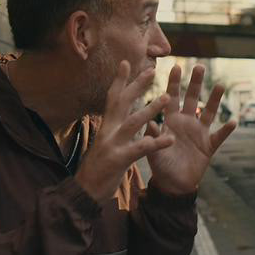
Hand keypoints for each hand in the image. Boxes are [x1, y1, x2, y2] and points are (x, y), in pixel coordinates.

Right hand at [75, 61, 172, 202]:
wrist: (84, 193)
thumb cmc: (98, 169)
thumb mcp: (106, 144)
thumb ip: (114, 130)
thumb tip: (120, 115)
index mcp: (106, 127)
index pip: (112, 98)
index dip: (119, 80)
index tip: (127, 62)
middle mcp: (108, 131)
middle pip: (121, 103)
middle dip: (136, 85)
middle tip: (152, 69)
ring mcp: (112, 145)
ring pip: (133, 122)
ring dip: (150, 108)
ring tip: (167, 96)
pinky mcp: (118, 160)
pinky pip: (140, 149)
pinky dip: (155, 143)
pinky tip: (170, 139)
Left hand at [145, 64, 235, 195]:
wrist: (173, 184)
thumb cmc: (160, 166)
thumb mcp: (152, 150)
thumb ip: (152, 137)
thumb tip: (149, 122)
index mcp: (171, 121)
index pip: (171, 98)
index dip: (174, 83)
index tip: (176, 66)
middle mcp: (186, 123)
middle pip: (192, 99)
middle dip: (196, 83)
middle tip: (200, 66)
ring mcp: (199, 133)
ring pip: (208, 112)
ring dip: (214, 100)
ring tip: (220, 85)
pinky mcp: (208, 146)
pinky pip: (219, 136)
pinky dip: (226, 130)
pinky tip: (233, 121)